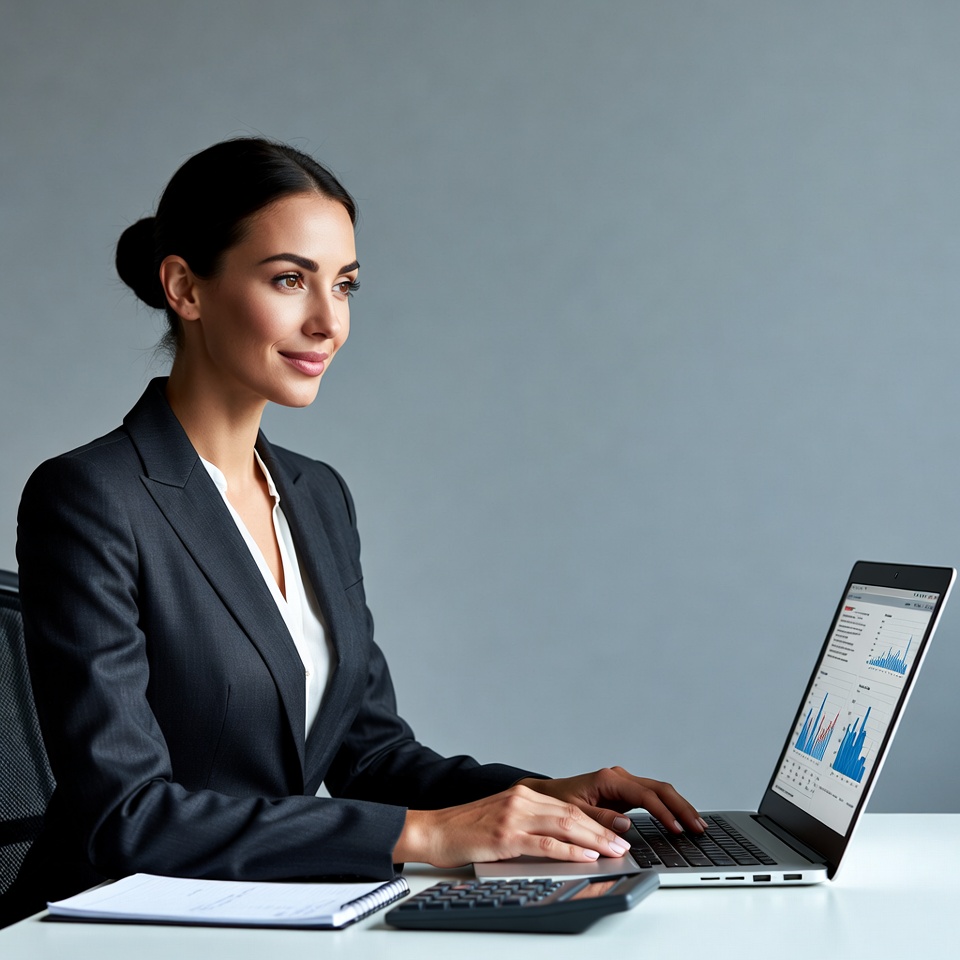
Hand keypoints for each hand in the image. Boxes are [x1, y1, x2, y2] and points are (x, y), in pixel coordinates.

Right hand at [392, 784, 634, 867]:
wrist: (433, 830)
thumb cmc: (465, 830)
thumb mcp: (502, 818)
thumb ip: (529, 823)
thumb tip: (561, 839)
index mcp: (523, 795)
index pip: (569, 807)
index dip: (596, 820)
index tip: (617, 830)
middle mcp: (521, 800)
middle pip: (572, 814)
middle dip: (602, 830)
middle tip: (624, 842)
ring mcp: (513, 816)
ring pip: (564, 826)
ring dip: (594, 841)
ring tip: (613, 851)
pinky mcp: (505, 836)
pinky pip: (544, 843)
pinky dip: (569, 851)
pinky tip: (584, 857)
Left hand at [517, 766, 706, 834]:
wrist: (546, 796)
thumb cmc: (556, 803)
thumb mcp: (573, 813)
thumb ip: (598, 818)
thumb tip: (625, 824)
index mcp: (607, 780)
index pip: (644, 795)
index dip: (663, 812)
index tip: (676, 828)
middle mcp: (619, 778)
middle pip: (659, 789)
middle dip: (681, 807)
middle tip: (699, 827)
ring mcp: (624, 784)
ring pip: (660, 791)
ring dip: (680, 807)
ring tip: (698, 825)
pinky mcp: (626, 793)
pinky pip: (653, 798)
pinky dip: (670, 808)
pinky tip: (681, 820)